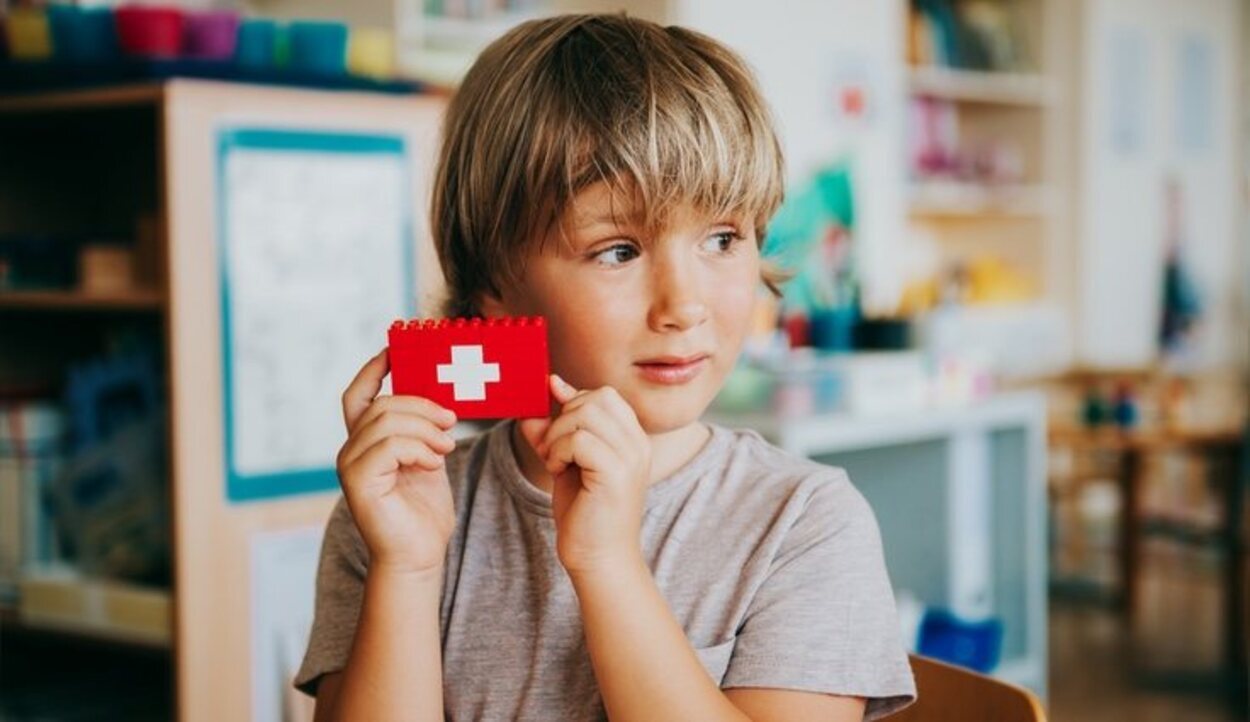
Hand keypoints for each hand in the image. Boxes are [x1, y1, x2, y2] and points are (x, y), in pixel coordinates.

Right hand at [336, 349, 458, 577]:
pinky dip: (418, 449)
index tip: (398, 349)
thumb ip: (424, 429)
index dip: (375, 368)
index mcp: (366, 441)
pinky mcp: (358, 483)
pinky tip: (434, 463)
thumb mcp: (429, 457)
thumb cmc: (425, 509)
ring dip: (424, 428)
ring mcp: (350, 466)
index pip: (359, 394)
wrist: (420, 554)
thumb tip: (441, 398)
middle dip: (421, 405)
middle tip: (451, 419)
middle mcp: (351, 450)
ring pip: (386, 421)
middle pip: (382, 404)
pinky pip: (389, 447)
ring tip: (446, 445)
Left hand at [519, 376, 651, 575]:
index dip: (572, 404)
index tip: (554, 432)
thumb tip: (544, 389)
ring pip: (585, 413)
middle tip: (553, 451)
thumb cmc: (585, 514)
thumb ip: (557, 427)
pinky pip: (579, 438)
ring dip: (558, 436)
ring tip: (557, 463)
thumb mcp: (567, 461)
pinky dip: (559, 451)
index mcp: (633, 439)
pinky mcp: (617, 472)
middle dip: (562, 418)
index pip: (604, 394)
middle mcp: (638, 443)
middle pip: (595, 397)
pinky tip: (559, 472)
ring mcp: (631, 457)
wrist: (599, 559)